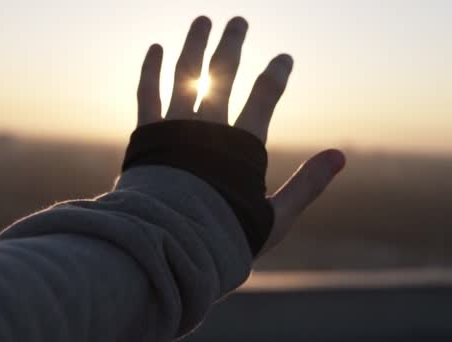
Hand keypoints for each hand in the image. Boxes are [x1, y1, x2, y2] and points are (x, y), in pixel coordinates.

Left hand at [136, 16, 345, 255]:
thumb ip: (307, 185)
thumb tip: (341, 156)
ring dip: (195, 46)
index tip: (284, 58)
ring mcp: (175, 128)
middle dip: (232, 45)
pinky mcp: (146, 135)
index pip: (264, 97)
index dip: (276, 74)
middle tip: (238, 21)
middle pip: (223, 75)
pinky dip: (152, 70)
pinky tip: (156, 48)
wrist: (169, 247)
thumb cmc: (224, 237)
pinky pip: (147, 94)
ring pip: (186, 75)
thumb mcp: (274, 218)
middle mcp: (208, 129)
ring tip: (202, 20)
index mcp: (241, 147)